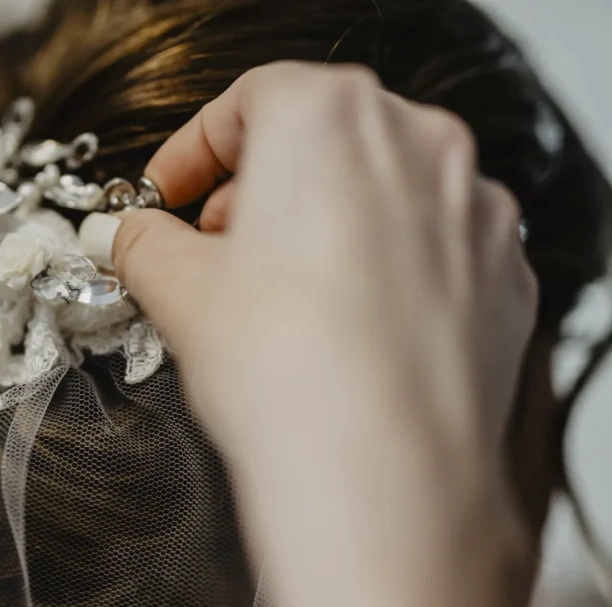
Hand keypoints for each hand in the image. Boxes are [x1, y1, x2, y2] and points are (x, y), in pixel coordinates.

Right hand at [98, 62, 537, 606]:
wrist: (381, 475)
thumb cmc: (280, 367)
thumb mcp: (177, 291)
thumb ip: (144, 244)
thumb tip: (131, 238)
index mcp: (326, 118)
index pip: (244, 105)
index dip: (191, 152)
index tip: (167, 196)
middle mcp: (416, 144)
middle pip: (318, 140)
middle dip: (257, 188)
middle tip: (216, 248)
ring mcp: (471, 208)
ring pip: (378, 191)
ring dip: (321, 224)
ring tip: (278, 293)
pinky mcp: (501, 274)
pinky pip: (426, 248)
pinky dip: (382, 268)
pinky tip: (344, 328)